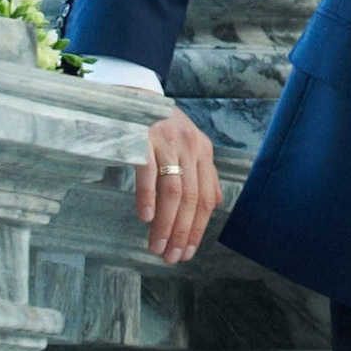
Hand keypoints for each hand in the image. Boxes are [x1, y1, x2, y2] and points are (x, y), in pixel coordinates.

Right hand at [130, 105, 221, 265]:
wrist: (135, 93)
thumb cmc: (160, 125)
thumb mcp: (188, 144)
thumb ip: (202, 172)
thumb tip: (214, 205)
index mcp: (203, 151)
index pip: (206, 198)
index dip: (199, 228)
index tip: (189, 251)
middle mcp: (189, 147)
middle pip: (191, 199)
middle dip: (183, 232)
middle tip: (171, 257)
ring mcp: (166, 143)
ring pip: (173, 191)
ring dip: (166, 224)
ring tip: (157, 247)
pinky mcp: (143, 139)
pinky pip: (148, 173)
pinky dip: (148, 197)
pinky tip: (146, 218)